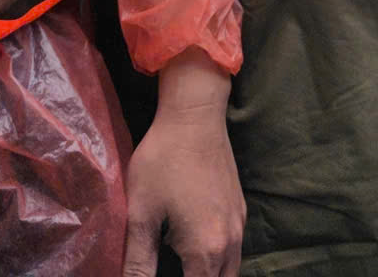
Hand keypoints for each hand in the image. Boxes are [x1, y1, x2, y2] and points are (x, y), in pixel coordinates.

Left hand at [124, 55, 242, 276]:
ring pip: (231, 269)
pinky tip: (195, 246)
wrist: (195, 116)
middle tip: (173, 270)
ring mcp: (239, 224)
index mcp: (206, 249)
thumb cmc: (163, 161)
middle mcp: (230, 242)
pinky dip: (218, 259)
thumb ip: (138, 260)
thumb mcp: (142, 213)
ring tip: (182, 266)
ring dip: (210, 274)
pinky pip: (234, 248)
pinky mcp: (239, 209)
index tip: (161, 272)